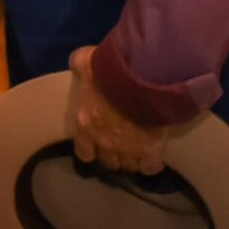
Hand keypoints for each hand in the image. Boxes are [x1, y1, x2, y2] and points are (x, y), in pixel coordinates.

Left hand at [67, 47, 183, 174]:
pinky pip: (150, 168)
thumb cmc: (111, 69)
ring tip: (137, 148)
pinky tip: (152, 155)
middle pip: (107, 161)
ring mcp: (128, 150)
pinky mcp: (150, 152)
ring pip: (127, 166)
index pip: (84, 153)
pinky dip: (151, 164)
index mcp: (85, 125)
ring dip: (130, 159)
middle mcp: (104, 143)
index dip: (91, 148)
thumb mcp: (88, 61)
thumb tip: (76, 62)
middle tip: (120, 142)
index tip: (97, 142)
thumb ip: (79, 64)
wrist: (142, 76)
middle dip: (112, 154)